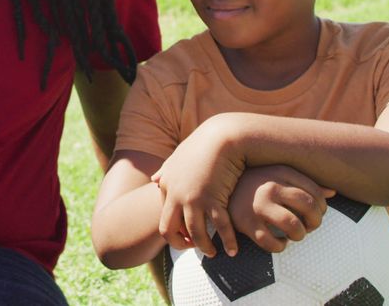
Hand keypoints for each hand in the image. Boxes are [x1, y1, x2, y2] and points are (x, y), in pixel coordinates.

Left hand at [150, 117, 244, 257]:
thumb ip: (166, 170)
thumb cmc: (204, 145)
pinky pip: (219, 228)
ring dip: (204, 247)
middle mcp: (175, 194)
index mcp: (166, 185)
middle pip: (168, 230)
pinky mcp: (213, 199)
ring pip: (194, 234)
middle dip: (179, 244)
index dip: (175, 229)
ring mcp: (193, 198)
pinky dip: (226, 242)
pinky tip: (233, 250)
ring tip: (214, 253)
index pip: (164, 216)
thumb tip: (154, 179)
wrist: (223, 136)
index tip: (188, 235)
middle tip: (193, 249)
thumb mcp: (178, 156)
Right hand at [228, 165, 334, 252]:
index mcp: (281, 172)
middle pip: (310, 207)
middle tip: (310, 226)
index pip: (315, 192)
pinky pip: (273, 243)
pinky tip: (279, 242)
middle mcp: (271, 187)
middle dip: (316, 222)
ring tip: (295, 235)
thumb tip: (332, 193)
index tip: (317, 214)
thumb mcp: (277, 175)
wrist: (216, 185)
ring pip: (294, 227)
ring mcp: (259, 206)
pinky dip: (281, 247)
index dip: (322, 208)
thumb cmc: (253, 182)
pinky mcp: (247, 224)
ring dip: (300, 235)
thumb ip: (304, 183)